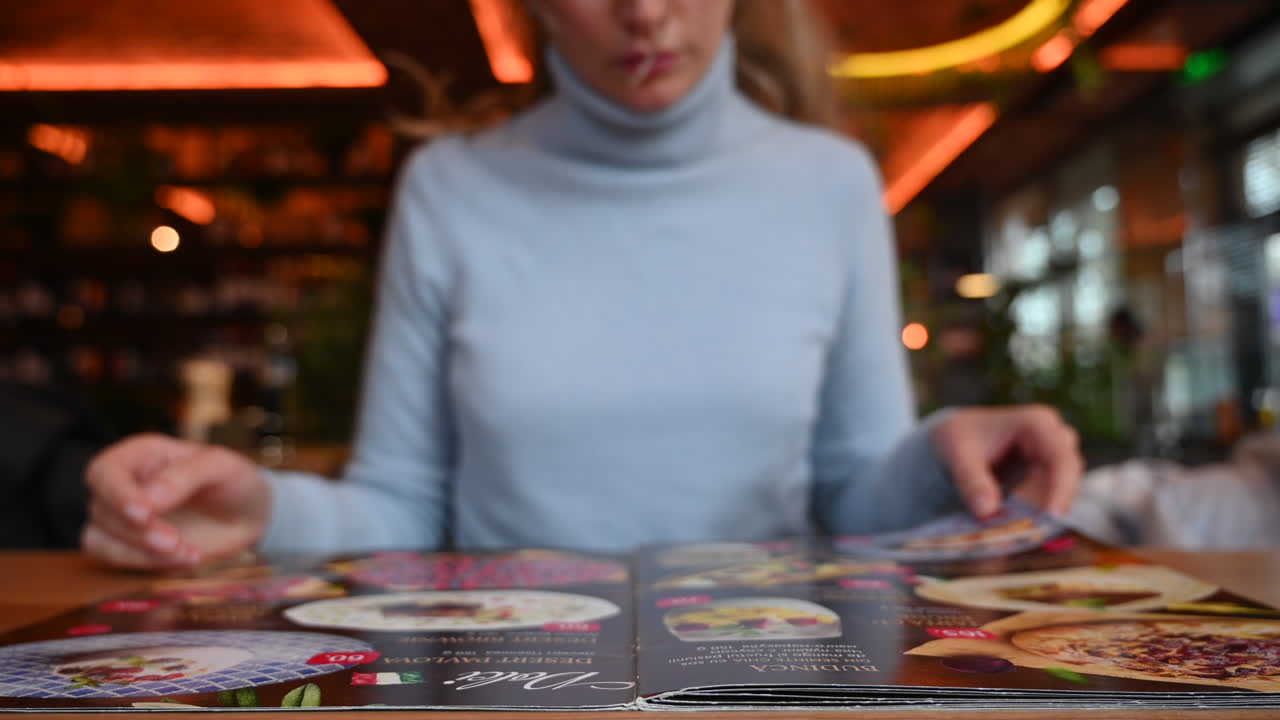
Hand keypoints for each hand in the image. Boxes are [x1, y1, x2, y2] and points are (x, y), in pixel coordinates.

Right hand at [81, 434, 271, 569]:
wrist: (249, 515)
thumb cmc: (233, 481)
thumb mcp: (221, 466)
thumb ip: (184, 476)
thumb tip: (146, 499)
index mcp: (140, 455)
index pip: (105, 472)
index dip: (116, 494)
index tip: (142, 514)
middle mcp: (124, 484)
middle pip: (102, 510)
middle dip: (138, 532)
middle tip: (174, 542)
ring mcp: (122, 517)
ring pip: (100, 539)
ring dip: (139, 553)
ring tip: (185, 553)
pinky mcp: (130, 545)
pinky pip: (116, 559)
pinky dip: (145, 564)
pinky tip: (185, 558)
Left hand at [930, 405, 1082, 518]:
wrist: (955, 438)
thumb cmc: (959, 437)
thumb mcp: (957, 454)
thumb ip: (971, 481)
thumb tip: (987, 511)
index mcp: (1036, 423)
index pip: (1060, 456)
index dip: (1061, 487)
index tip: (1051, 516)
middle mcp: (1053, 438)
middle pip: (1068, 475)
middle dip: (1051, 504)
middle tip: (1029, 531)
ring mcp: (1053, 459)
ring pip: (1061, 492)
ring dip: (1040, 513)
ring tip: (1014, 530)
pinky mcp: (1047, 479)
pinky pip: (1048, 501)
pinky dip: (1033, 515)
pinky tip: (1013, 526)